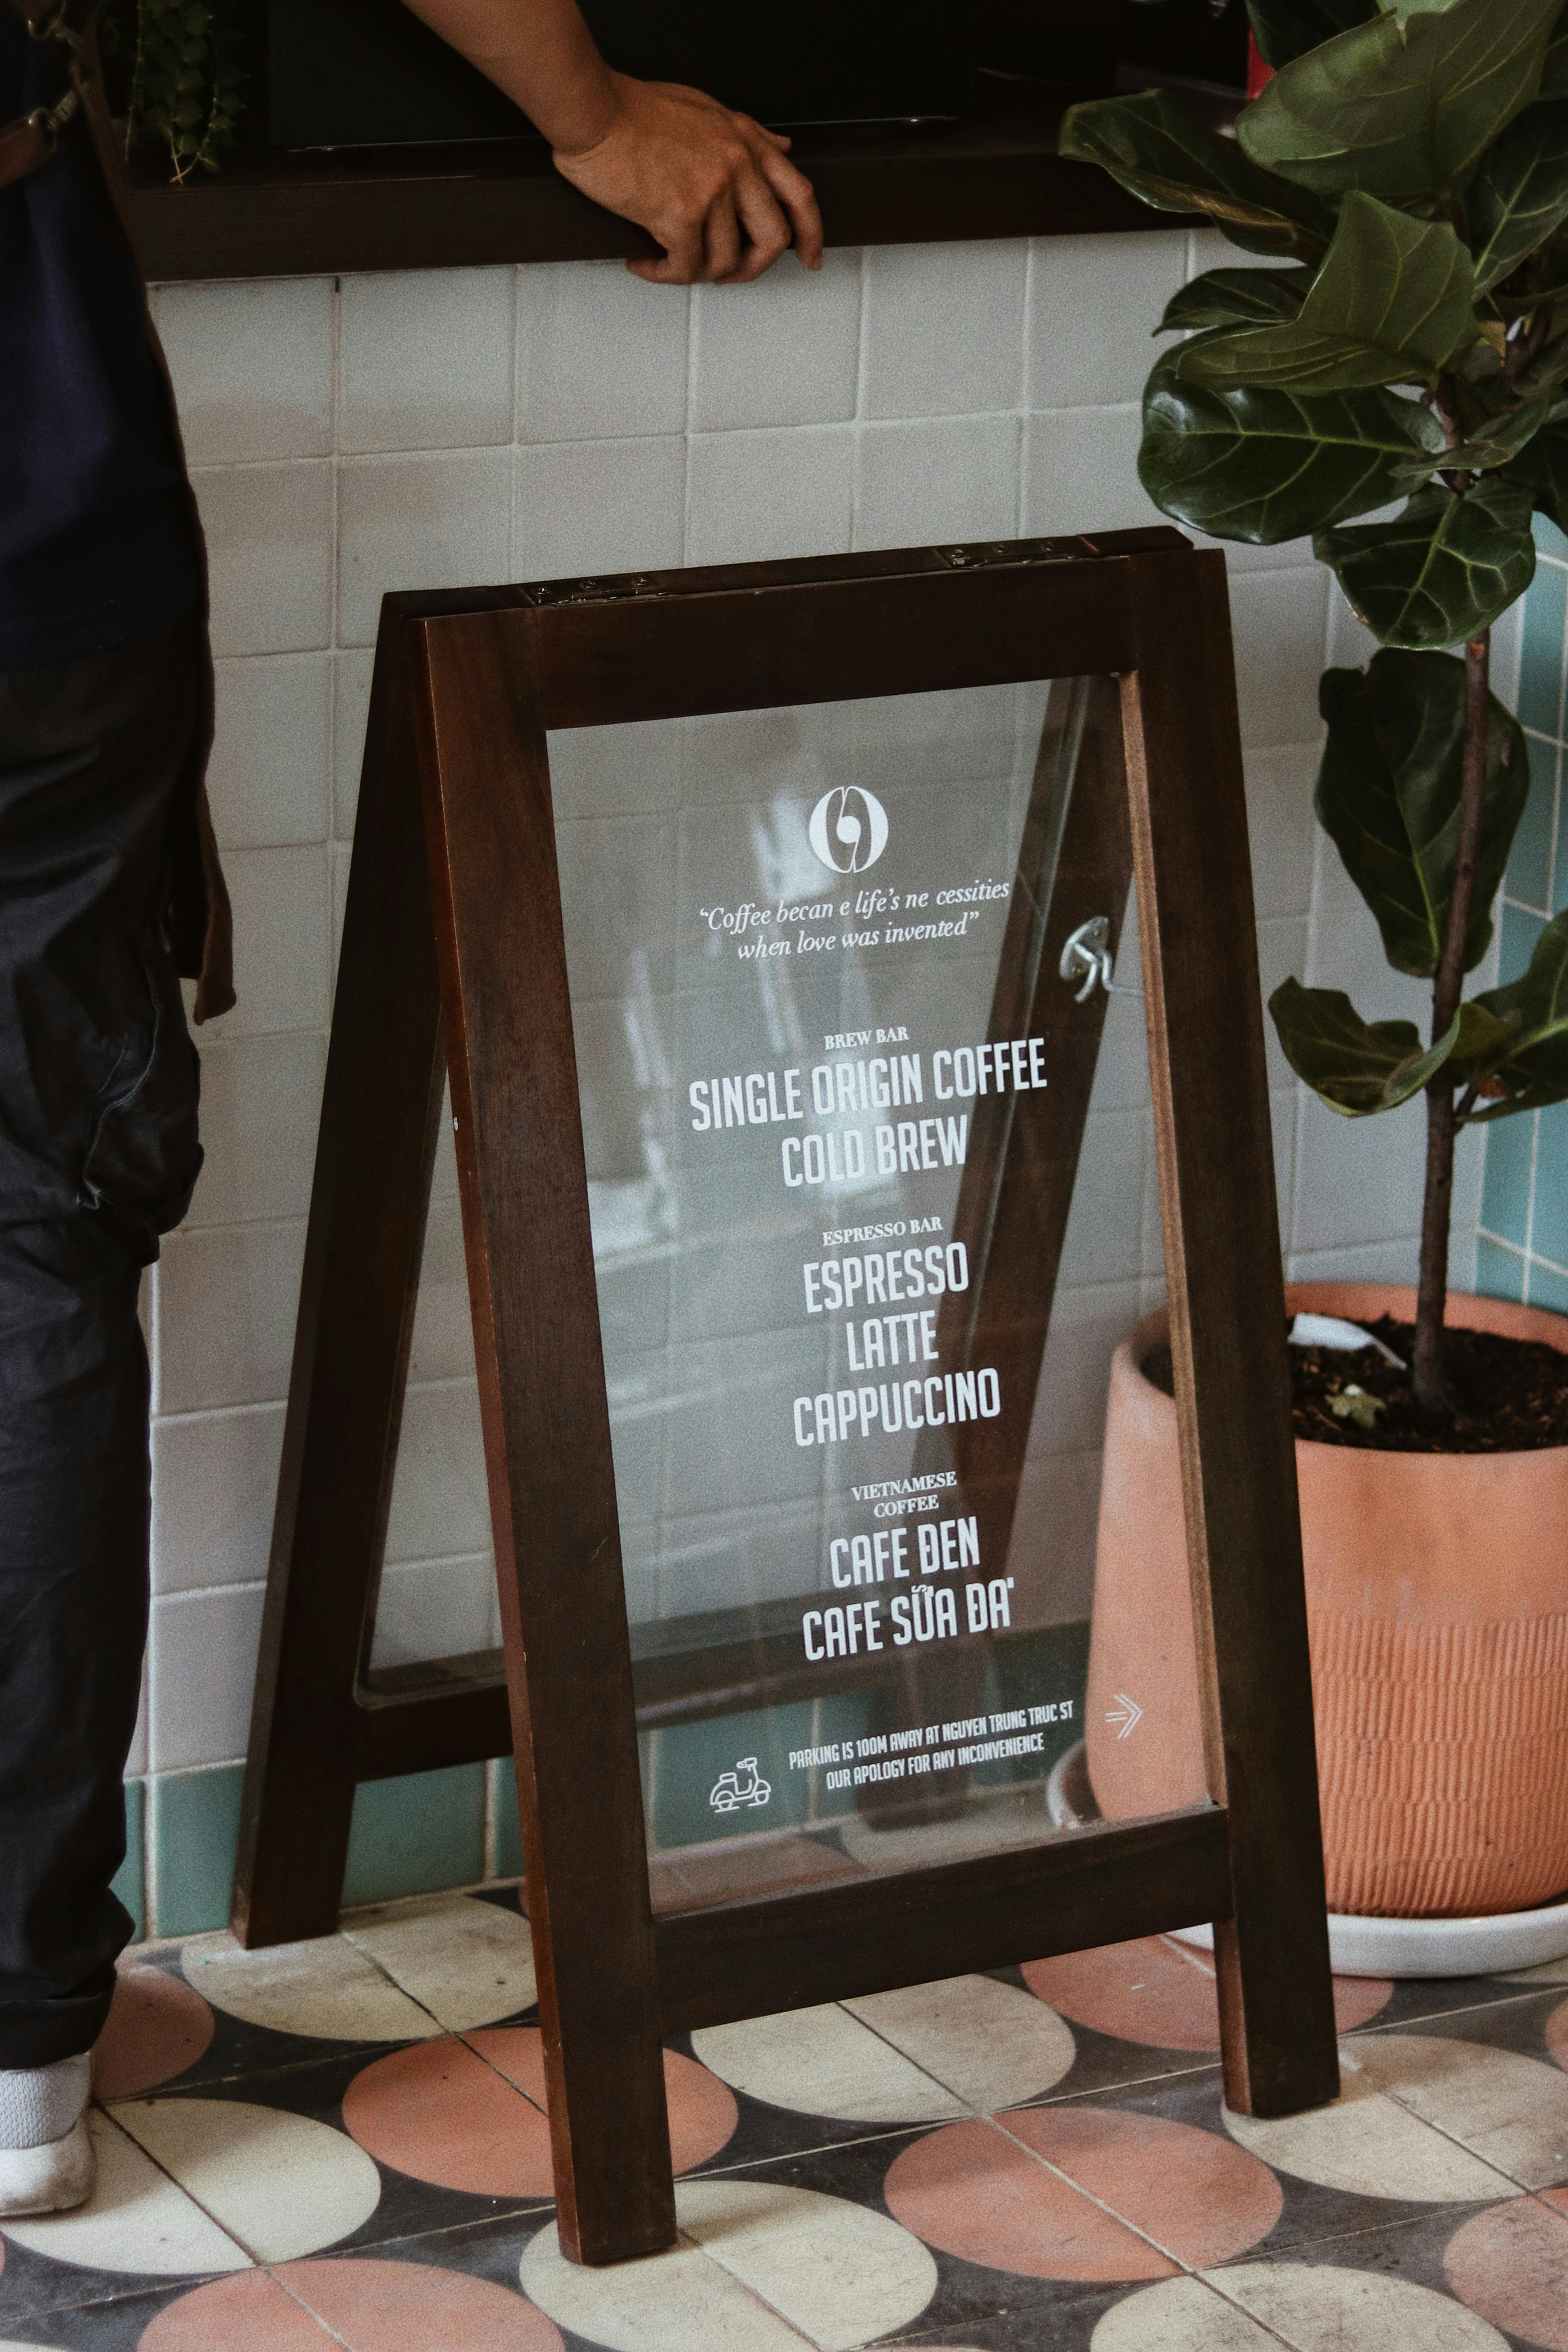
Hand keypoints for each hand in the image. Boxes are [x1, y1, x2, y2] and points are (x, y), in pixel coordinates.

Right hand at [553, 75, 823, 284]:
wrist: (592, 110)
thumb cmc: (634, 108)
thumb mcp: (706, 109)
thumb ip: (746, 134)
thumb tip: (782, 146)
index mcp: (745, 140)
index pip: (799, 194)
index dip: (811, 234)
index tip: (810, 257)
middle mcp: (736, 165)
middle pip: (772, 239)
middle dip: (753, 268)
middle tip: (730, 275)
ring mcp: (711, 192)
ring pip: (724, 261)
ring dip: (697, 273)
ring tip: (672, 264)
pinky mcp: (679, 216)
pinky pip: (685, 268)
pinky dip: (664, 275)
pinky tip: (646, 264)